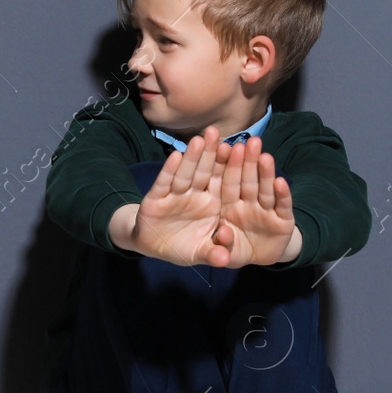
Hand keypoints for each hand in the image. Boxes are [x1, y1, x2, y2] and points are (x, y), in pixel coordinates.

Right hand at [130, 126, 237, 266]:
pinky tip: (175, 156)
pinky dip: (169, 171)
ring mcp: (176, 195)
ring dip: (193, 157)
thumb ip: (213, 253)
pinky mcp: (156, 198)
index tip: (240, 151)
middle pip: (206, 172)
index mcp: (212, 204)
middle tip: (219, 133)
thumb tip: (225, 259)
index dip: (230, 167)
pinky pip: (164, 183)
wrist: (152, 245)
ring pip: (186, 173)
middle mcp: (196, 195)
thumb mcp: (199, 253)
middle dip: (212, 153)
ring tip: (200, 139)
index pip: (223, 182)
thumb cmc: (181, 246)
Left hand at [210, 136, 297, 268]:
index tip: (226, 147)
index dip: (227, 166)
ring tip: (265, 157)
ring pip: (265, 188)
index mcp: (229, 205)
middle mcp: (248, 203)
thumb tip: (222, 234)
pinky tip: (282, 182)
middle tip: (250, 141)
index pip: (227, 183)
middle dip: (249, 161)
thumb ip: (222, 244)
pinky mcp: (283, 220)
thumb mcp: (227, 251)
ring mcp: (266, 210)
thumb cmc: (237, 248)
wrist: (262, 257)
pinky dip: (282, 195)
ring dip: (266, 173)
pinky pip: (283, 205)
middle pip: (247, 180)